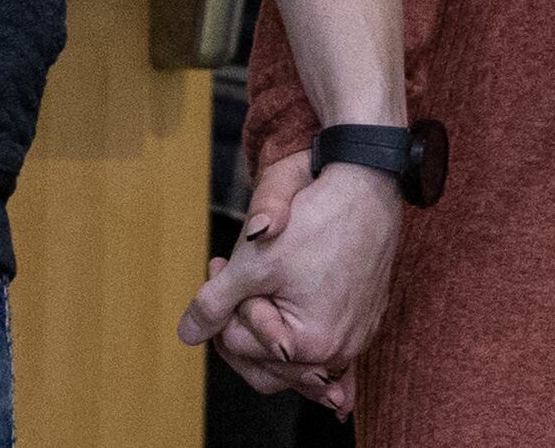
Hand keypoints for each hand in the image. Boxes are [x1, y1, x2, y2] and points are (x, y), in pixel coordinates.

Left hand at [178, 150, 399, 413]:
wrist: (368, 189)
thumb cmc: (315, 222)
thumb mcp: (253, 263)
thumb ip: (214, 304)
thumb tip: (186, 335)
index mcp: (314, 346)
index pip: (241, 346)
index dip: (222, 308)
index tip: (220, 264)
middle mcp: (339, 352)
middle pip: (267, 364)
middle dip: (239, 323)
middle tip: (230, 276)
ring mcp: (354, 339)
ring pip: (291, 355)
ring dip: (264, 323)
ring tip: (253, 279)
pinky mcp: (361, 321)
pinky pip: (319, 342)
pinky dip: (294, 329)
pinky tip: (281, 317)